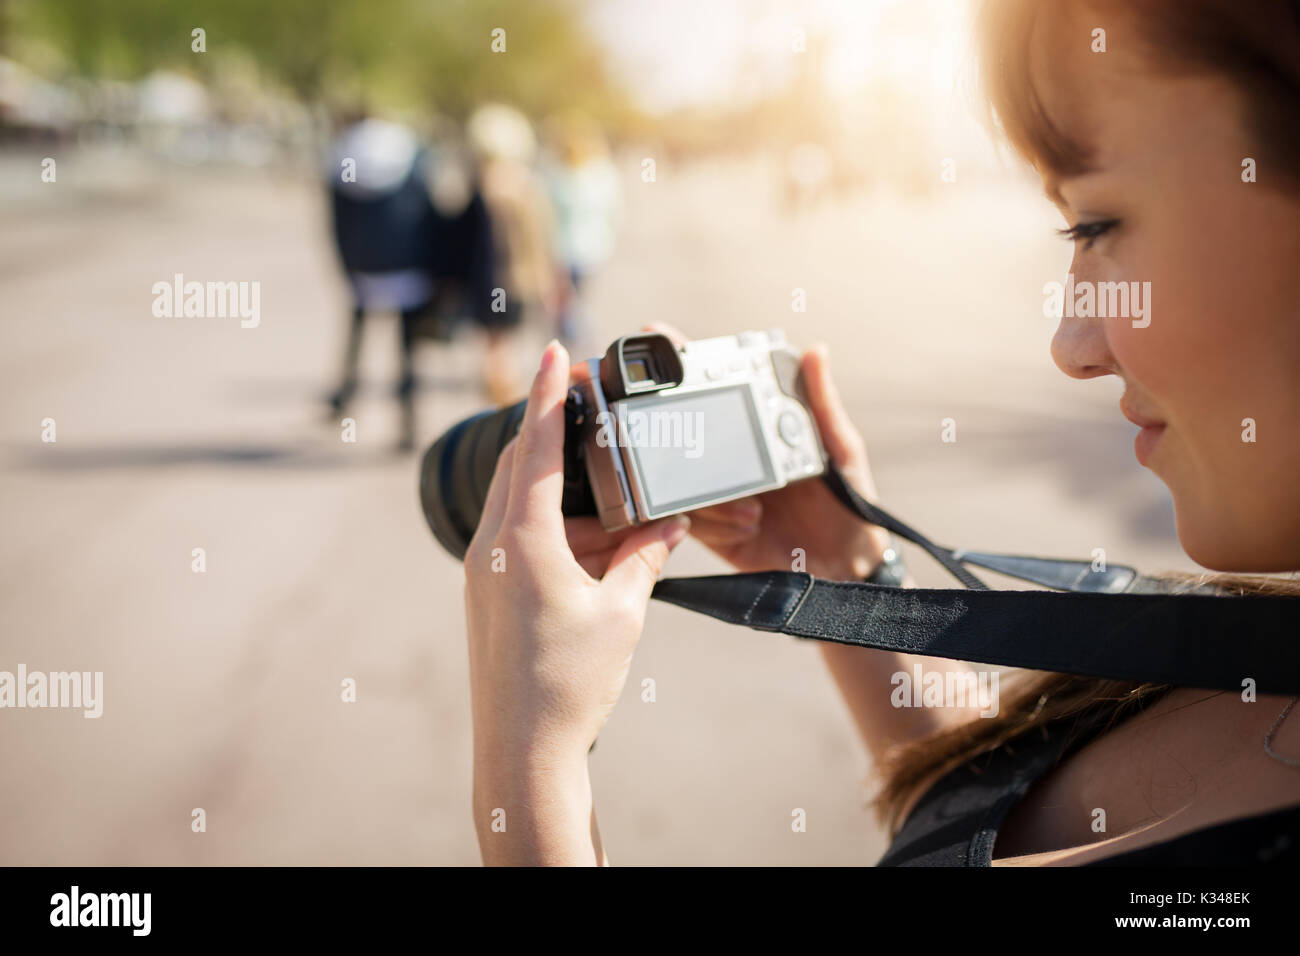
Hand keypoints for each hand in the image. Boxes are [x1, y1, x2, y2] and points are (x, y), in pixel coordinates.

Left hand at [464, 339, 690, 764]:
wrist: (522, 750)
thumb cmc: (571, 683)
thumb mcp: (622, 612)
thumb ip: (646, 556)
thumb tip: (670, 523)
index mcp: (523, 540)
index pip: (538, 445)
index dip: (549, 392)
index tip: (555, 349)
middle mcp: (492, 546)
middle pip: (522, 464)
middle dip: (555, 429)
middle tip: (587, 401)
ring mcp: (483, 569)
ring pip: (523, 502)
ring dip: (566, 492)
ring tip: (618, 503)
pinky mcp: (487, 592)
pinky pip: (520, 536)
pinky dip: (557, 527)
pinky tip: (598, 544)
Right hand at [643, 323, 890, 579]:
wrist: (846, 570)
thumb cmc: (850, 505)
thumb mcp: (841, 450)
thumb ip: (823, 404)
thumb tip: (816, 351)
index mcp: (759, 433)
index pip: (718, 392)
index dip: (687, 368)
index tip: (668, 344)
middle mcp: (733, 460)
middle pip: (686, 435)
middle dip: (677, 432)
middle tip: (677, 429)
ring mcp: (718, 494)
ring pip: (682, 481)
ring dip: (714, 495)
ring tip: (755, 508)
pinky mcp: (714, 531)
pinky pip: (692, 520)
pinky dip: (716, 521)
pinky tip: (750, 523)